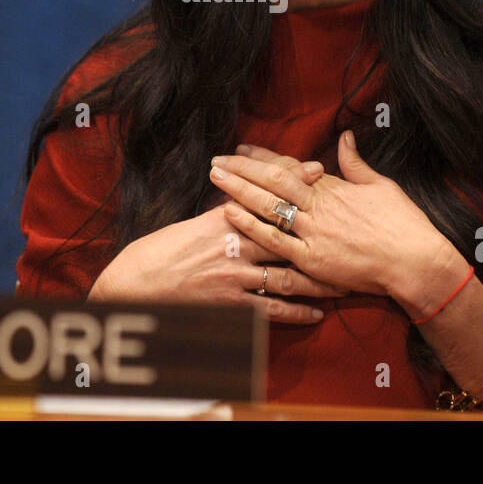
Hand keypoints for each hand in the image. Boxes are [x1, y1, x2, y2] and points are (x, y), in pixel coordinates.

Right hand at [88, 165, 347, 324]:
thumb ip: (222, 214)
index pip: (266, 196)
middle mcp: (233, 245)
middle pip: (286, 236)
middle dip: (318, 233)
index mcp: (223, 220)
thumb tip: (242, 200)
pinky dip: (295, 312)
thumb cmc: (160, 253)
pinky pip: (271, 310)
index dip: (295, 184)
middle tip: (348, 232)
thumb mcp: (191, 226)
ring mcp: (233, 276)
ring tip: (342, 283)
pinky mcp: (230, 305)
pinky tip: (314, 313)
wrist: (134, 285)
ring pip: (287, 277)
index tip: (320, 170)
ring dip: (317, 281)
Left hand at [211, 132, 453, 298]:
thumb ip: (356, 164)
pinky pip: (274, 240)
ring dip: (238, 189)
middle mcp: (319, 205)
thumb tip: (345, 138)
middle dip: (242, 168)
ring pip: (267, 205)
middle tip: (216, 159)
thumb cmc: (403, 224)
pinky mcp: (312, 259)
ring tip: (215, 177)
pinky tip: (229, 212)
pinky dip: (250, 225)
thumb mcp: (381, 186)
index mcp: (333, 187)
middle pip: (272, 180)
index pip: (290, 165)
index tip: (242, 148)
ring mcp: (313, 232)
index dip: (263, 156)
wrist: (415, 261)